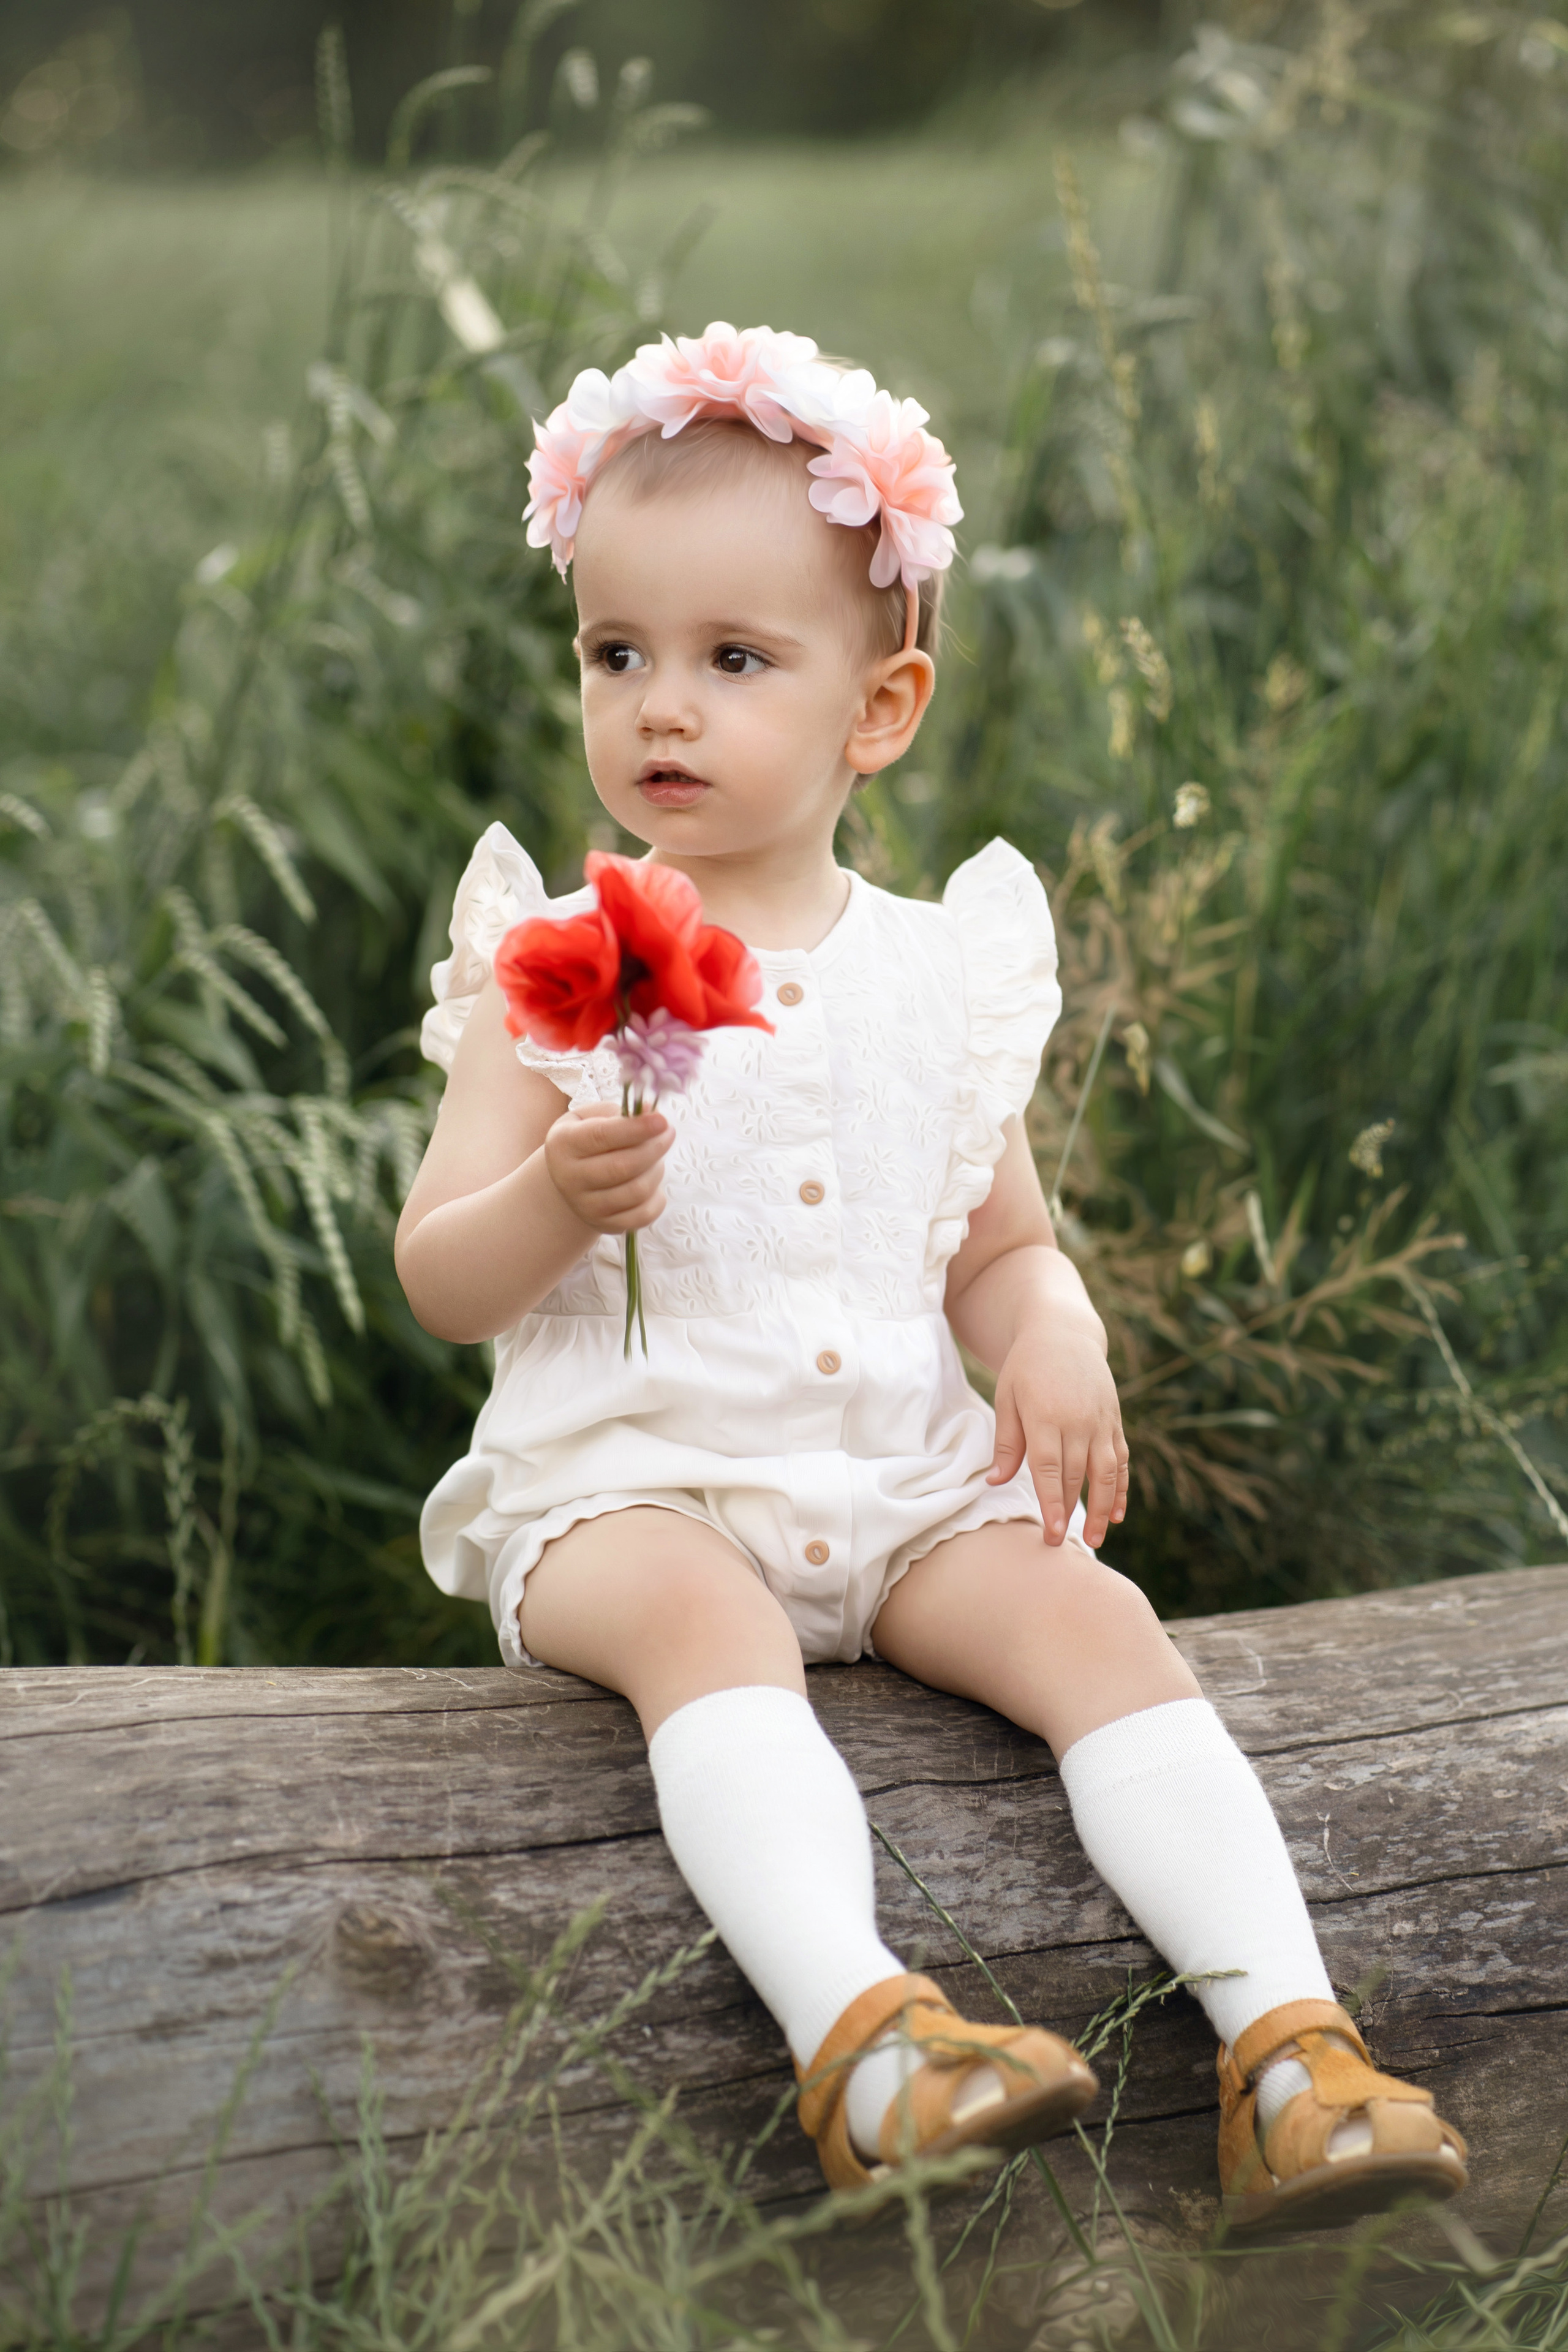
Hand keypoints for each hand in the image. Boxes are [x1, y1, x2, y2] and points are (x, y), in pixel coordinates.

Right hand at [544, 1107, 671, 1234]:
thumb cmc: (587, 1139)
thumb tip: (650, 1110)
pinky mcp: (605, 1225)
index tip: (662, 1120)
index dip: (636, 1128)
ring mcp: (586, 1207)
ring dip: (657, 1170)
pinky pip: (643, 1215)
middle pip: (623, 1166)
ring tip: (656, 1158)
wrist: (571, 1179)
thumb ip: (621, 1112)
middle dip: (654, 1148)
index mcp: (563, 1144)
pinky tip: (653, 1183)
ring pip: (637, 1191)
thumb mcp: (593, 1117)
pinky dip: (657, 1198)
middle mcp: (569, 1179)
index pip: (602, 1137)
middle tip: (668, 1133)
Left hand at [986, 1314, 1129, 1549]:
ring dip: (1102, 1508)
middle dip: (1070, 1514)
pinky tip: (1117, 1514)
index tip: (1052, 1534)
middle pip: (1077, 1476)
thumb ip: (1007, 1443)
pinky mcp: (1114, 1421)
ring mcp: (1101, 1421)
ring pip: (1106, 1472)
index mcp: (1046, 1415)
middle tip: (1061, 1546)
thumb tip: (995, 1482)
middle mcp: (1078, 1421)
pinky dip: (1121, 1488)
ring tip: (1096, 1540)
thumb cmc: (1026, 1367)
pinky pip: (1121, 1460)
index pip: (1050, 1469)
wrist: (1064, 1333)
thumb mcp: (1007, 1397)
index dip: (1052, 1504)